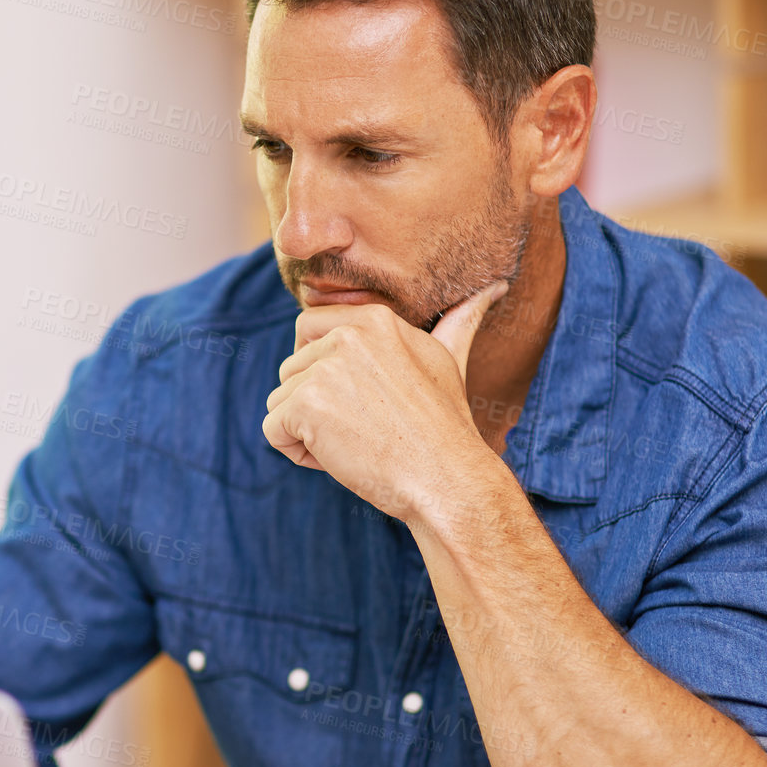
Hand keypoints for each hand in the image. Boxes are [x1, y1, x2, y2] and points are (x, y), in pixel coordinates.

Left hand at [262, 280, 507, 520]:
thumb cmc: (447, 429)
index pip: (308, 328)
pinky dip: (296, 453)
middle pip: (291, 369)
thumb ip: (456, 324)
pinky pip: (272, 429)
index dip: (318, 368)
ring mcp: (324, 369)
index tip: (352, 396)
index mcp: (375, 320)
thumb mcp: (449, 362)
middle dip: (314, 405)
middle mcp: (347, 336)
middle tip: (363, 428)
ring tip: (354, 443)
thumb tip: (494, 287)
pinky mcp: (306, 405)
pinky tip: (338, 458)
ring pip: (280, 400)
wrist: (448, 479)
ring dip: (306, 430)